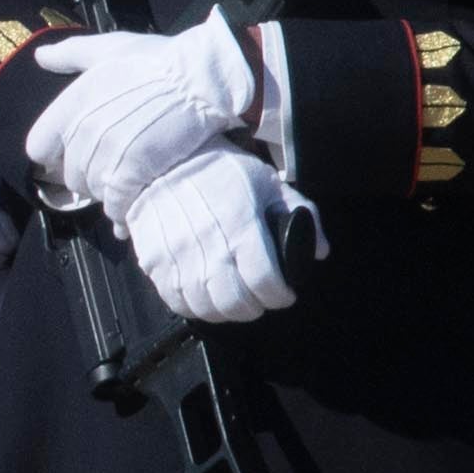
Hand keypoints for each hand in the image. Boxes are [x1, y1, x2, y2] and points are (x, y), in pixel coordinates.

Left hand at [19, 13, 268, 223]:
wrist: (207, 77)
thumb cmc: (160, 61)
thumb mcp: (110, 48)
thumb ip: (71, 54)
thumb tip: (40, 56)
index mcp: (73, 104)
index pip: (39, 148)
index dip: (56, 155)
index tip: (73, 155)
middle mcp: (84, 131)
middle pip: (69, 175)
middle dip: (86, 176)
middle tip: (111, 170)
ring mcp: (109, 153)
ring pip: (92, 190)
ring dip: (107, 192)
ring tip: (127, 182)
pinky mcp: (135, 171)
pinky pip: (116, 203)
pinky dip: (123, 208)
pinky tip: (134, 201)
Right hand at [121, 143, 309, 327]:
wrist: (163, 161)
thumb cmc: (219, 170)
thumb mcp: (268, 182)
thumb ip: (300, 212)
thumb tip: (319, 251)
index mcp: (241, 224)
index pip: (265, 279)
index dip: (279, 295)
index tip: (284, 294)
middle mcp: (207, 244)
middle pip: (234, 300)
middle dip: (255, 308)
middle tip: (261, 300)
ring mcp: (177, 256)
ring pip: (204, 306)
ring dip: (225, 312)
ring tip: (235, 303)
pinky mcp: (154, 261)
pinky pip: (174, 300)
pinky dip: (193, 308)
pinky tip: (205, 301)